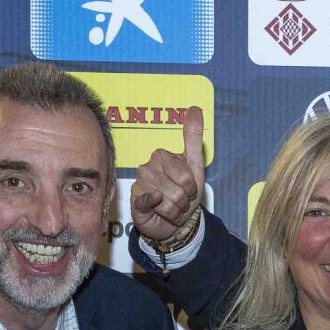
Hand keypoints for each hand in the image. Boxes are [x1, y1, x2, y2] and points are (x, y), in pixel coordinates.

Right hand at [130, 105, 205, 244]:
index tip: (188, 189)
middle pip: (178, 189)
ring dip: (175, 210)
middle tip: (179, 200)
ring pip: (167, 201)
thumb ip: (193, 136)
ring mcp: (139, 184)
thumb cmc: (185, 193)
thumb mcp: (195, 164)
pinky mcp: (134, 201)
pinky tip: (156, 207)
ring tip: (171, 207)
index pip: (186, 176)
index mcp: (161, 156)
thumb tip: (194, 108)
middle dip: (184, 200)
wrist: (176, 221)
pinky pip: (148, 202)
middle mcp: (146, 167)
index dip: (192, 188)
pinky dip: (157, 207)